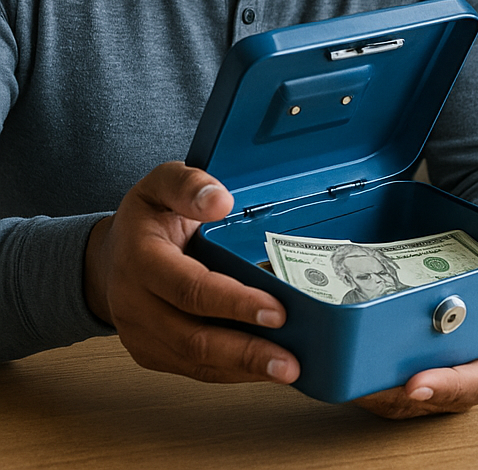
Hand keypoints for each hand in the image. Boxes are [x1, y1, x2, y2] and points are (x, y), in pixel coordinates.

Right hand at [84, 161, 299, 383]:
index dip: (234, 303)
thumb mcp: (162, 183)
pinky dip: (230, 373)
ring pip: (193, 361)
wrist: (110, 254)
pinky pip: (193, 368)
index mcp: (141, 259)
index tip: (277, 310)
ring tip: (286, 371)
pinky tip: (263, 369)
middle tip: (289, 361)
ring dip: (242, 370)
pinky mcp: (152, 353)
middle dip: (245, 352)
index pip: (190, 289)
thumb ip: (190, 185)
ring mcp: (141, 334)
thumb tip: (220, 201)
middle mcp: (135, 304)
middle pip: (193, 337)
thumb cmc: (146, 217)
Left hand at [354, 280, 477, 417]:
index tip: (418, 385)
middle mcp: (448, 382)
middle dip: (391, 392)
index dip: (444, 388)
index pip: (467, 386)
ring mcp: (420, 383)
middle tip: (365, 380)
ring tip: (344, 371)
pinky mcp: (394, 377)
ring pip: (391, 397)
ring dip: (368, 389)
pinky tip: (338, 363)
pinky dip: (357, 380)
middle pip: (419, 398)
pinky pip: (375, 386)